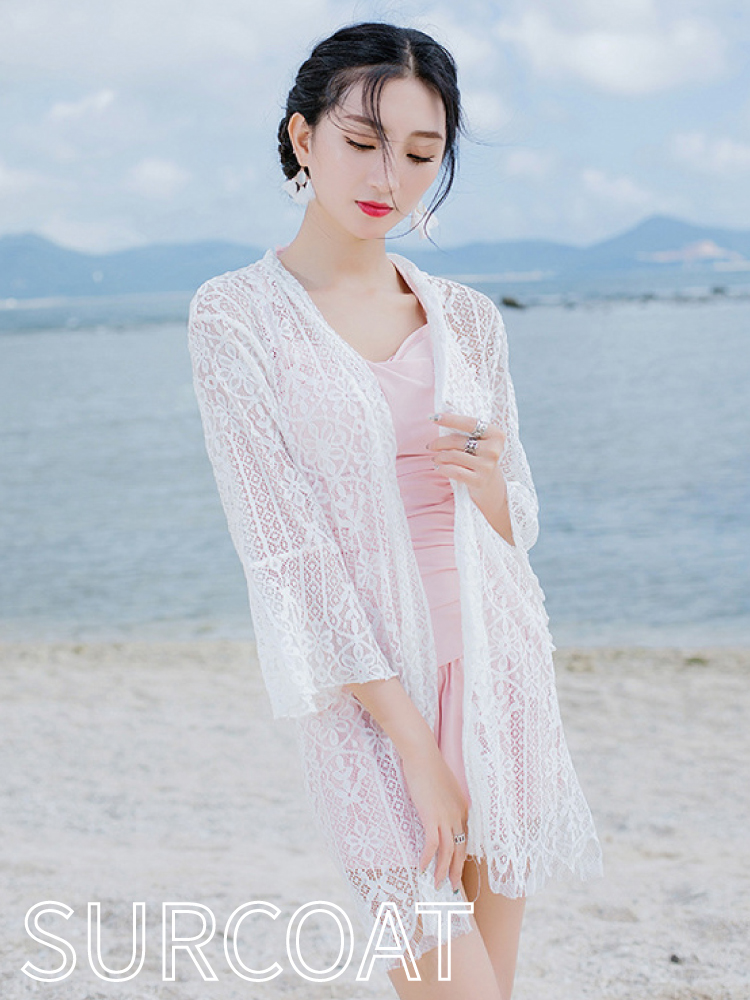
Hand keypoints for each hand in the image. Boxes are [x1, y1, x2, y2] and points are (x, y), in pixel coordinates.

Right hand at [400, 740, 468, 891]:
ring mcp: (446, 816)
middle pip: (460, 849)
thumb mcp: (441, 786)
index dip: (460, 855)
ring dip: (442, 870)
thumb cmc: (428, 766)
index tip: (455, 867)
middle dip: (455, 870)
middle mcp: (458, 815)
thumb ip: (443, 800)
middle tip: (452, 886)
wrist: (422, 754)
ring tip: (437, 884)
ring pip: (449, 851)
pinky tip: (421, 867)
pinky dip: (428, 858)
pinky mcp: (432, 816)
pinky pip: (432, 844)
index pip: (464, 838)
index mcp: (462, 808)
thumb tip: (436, 809)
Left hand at [426, 411, 513, 544]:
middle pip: (458, 440)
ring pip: (453, 456)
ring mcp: (487, 466)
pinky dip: (443, 468)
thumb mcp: (480, 443)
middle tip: (430, 446)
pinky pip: (454, 471)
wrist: (491, 487)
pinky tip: (439, 467)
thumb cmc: (480, 459)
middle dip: (439, 442)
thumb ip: (466, 432)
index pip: (469, 423)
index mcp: (496, 435)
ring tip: (435, 458)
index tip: (434, 417)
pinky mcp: (479, 480)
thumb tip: (438, 419)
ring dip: (439, 456)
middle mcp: (494, 449)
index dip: (450, 419)